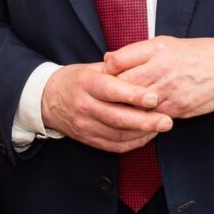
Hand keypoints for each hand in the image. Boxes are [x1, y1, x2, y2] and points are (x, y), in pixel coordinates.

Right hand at [40, 63, 171, 152]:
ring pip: (117, 134)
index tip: (153, 97)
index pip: (110, 91)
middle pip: (116, 117)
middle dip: (145, 121)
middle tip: (167, 121)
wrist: (46, 100)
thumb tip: (142, 68)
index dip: (133, 95)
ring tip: (162, 126)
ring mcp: (84, 125)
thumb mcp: (91, 68)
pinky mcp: (88, 139)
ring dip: (142, 133)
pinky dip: (133, 142)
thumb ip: (116, 70)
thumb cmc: (75, 80)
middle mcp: (84, 106)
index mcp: (85, 83)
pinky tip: (147, 135)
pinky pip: (114, 145)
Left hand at [104, 37, 213, 118]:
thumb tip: (107, 59)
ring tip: (116, 108)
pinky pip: (151, 116)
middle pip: (122, 85)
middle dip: (111, 92)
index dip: (106, 71)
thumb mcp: (163, 43)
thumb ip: (135, 52)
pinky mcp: (177, 108)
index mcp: (155, 49)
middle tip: (104, 96)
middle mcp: (160, 68)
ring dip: (124, 108)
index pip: (117, 62)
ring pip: (135, 104)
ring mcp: (169, 90)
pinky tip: (137, 116)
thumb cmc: (192, 54)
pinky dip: (142, 118)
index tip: (104, 76)